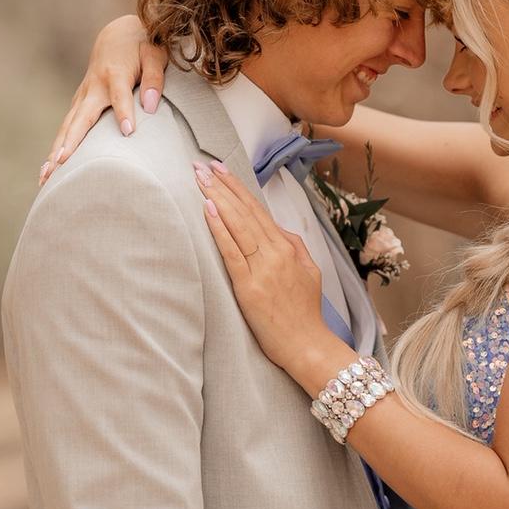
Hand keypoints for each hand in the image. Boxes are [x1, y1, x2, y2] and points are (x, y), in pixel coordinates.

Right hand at [41, 15, 167, 184]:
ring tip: (47, 175)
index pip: (120, 96)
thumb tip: (150, 106)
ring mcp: (84, 94)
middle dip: (72, 141)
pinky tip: (50, 167)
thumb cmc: (143, 45)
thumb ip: (154, 78)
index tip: (128, 132)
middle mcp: (95, 86)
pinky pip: (68, 125)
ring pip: (69, 125)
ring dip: (57, 149)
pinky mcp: (81, 100)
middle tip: (62, 164)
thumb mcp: (155, 54)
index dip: (124, 113)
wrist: (118, 34)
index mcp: (117, 74)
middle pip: (82, 117)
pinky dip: (58, 145)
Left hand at [195, 160, 337, 378]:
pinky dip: (220, 229)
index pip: (258, 210)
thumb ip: (292, 247)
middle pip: (245, 211)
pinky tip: (209, 211)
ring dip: (218, 198)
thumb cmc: (304, 311)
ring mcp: (263, 268)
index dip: (238, 187)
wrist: (307, 343)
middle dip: (223, 185)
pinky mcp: (249, 286)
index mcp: (289, 246)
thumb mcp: (308, 271)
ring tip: (200, 179)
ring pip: (238, 225)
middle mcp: (276, 252)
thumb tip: (274, 230)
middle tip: (202, 165)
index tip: (220, 170)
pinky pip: (232, 251)